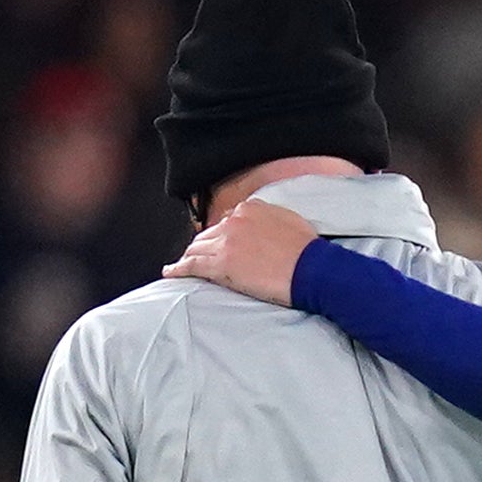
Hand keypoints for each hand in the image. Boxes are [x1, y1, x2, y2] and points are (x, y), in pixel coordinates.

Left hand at [164, 199, 320, 305]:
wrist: (310, 268)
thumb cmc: (307, 250)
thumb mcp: (290, 221)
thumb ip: (271, 219)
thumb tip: (267, 226)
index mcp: (250, 209)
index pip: (226, 221)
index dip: (222, 235)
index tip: (222, 245)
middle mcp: (233, 221)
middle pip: (208, 234)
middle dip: (203, 245)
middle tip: (199, 258)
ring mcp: (224, 242)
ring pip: (196, 248)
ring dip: (189, 257)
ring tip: (184, 266)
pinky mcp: (219, 264)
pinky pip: (191, 265)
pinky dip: (178, 268)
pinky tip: (171, 272)